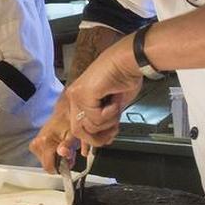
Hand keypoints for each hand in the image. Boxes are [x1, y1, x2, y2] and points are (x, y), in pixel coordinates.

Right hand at [29, 96, 78, 173]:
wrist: (64, 112)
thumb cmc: (70, 123)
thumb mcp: (74, 136)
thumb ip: (68, 146)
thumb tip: (63, 153)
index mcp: (45, 141)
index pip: (48, 166)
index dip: (60, 168)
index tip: (68, 162)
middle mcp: (37, 143)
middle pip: (47, 165)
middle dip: (59, 163)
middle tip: (68, 153)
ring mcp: (35, 143)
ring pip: (45, 161)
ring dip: (56, 159)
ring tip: (64, 148)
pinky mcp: (35, 144)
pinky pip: (43, 156)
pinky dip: (52, 155)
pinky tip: (58, 147)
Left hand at [64, 35, 142, 149]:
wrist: (129, 61)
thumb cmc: (125, 77)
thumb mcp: (114, 106)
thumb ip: (106, 121)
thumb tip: (104, 139)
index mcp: (79, 98)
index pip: (77, 126)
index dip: (89, 139)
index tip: (101, 143)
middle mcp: (74, 96)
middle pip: (78, 131)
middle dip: (98, 138)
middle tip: (113, 132)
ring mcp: (77, 95)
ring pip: (89, 126)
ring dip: (108, 121)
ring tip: (115, 105)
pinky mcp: (83, 95)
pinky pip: (96, 118)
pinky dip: (110, 113)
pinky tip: (114, 99)